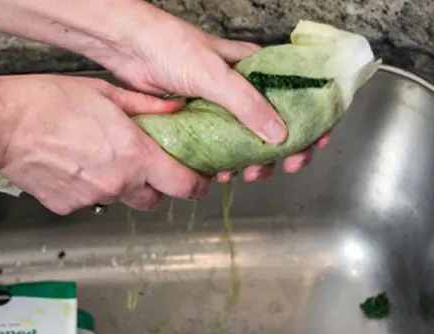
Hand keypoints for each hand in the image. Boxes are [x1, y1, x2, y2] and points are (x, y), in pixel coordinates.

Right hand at [0, 75, 209, 214]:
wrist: (2, 125)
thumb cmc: (49, 102)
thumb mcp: (105, 93)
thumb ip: (146, 106)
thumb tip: (175, 108)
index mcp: (134, 155)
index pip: (184, 186)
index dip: (198, 186)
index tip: (199, 181)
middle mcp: (117, 184)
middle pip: (154, 200)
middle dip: (156, 186)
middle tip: (144, 164)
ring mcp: (91, 199)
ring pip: (119, 199)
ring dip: (119, 184)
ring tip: (98, 156)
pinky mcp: (67, 207)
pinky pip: (89, 201)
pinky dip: (88, 188)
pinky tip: (73, 165)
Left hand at [95, 5, 328, 182]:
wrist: (130, 49)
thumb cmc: (172, 47)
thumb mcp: (215, 75)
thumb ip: (247, 104)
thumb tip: (279, 134)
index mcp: (256, 70)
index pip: (297, 95)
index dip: (311, 120)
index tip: (315, 143)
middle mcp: (242, 90)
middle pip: (276, 125)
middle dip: (283, 150)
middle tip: (282, 166)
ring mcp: (221, 108)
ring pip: (247, 141)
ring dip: (253, 161)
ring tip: (247, 172)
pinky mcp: (199, 122)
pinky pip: (219, 148)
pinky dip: (225, 163)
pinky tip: (221, 173)